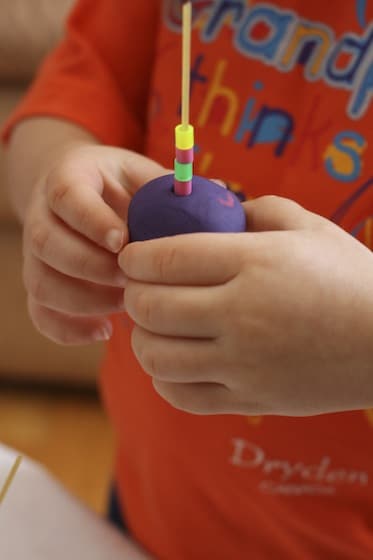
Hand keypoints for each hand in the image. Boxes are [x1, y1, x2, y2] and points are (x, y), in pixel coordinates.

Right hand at [23, 144, 164, 344]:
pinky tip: (105, 330)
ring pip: (41, 282)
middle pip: (46, 243)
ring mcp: (36, 253)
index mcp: (69, 178)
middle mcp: (44, 215)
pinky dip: (70, 329)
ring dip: (83, 300)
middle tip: (131, 280)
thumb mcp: (141, 175)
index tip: (122, 241)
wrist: (82, 195)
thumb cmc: (121, 187)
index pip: (66, 196)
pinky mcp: (41, 282)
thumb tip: (222, 192)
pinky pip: (40, 313)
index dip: (91, 220)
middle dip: (90, 267)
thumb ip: (169, 186)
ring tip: (125, 304)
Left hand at [118, 196, 372, 415]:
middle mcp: (241, 314)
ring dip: (142, 338)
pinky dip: (163, 379)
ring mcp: (243, 362)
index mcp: (253, 263)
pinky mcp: (250, 398)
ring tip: (152, 327)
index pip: (166, 258)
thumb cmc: (350, 277)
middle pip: (151, 307)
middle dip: (132, 295)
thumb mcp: (310, 228)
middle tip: (139, 289)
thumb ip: (259, 211)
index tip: (130, 257)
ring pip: (157, 357)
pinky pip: (182, 395)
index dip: (134, 257)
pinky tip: (174, 363)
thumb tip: (221, 212)